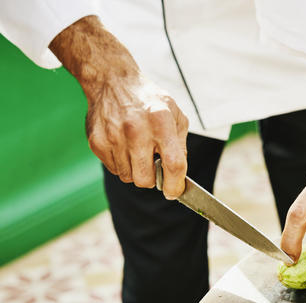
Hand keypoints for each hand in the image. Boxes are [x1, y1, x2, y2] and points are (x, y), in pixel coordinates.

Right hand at [49, 16, 188, 198]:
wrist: (112, 81)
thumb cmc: (148, 100)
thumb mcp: (175, 114)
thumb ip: (180, 143)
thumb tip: (179, 173)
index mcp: (161, 122)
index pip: (173, 164)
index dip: (176, 184)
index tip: (174, 191)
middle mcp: (136, 130)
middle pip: (146, 179)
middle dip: (153, 180)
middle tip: (154, 167)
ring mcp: (114, 136)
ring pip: (128, 177)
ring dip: (136, 170)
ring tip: (137, 150)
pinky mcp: (97, 142)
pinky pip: (114, 169)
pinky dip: (121, 164)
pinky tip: (124, 146)